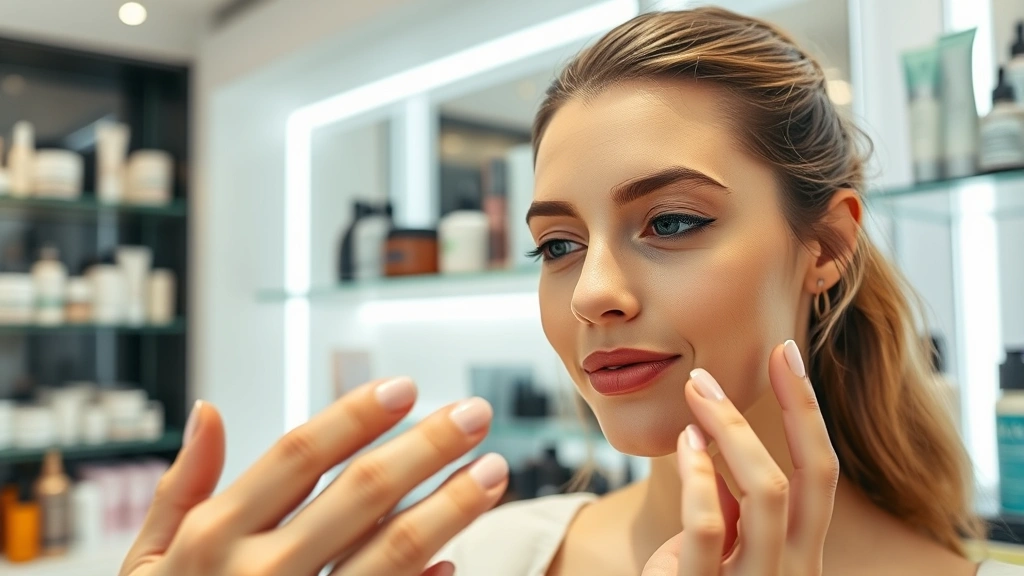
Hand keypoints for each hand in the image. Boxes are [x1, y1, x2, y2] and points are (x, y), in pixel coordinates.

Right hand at [119, 377, 508, 575]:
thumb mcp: (147, 562)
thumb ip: (179, 488)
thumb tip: (208, 408)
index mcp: (214, 537)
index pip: (299, 457)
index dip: (354, 416)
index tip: (405, 387)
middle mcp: (261, 574)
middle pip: (361, 494)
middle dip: (426, 448)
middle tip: (475, 413)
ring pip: (392, 553)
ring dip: (451, 507)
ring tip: (494, 471)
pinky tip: (457, 559)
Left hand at [643, 340, 839, 575]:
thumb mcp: (718, 553)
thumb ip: (728, 509)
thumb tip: (713, 449)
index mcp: (800, 555)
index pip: (820, 473)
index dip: (807, 411)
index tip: (786, 353)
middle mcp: (794, 571)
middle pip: (815, 476)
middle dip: (790, 406)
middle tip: (752, 358)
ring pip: (767, 493)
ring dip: (732, 429)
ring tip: (698, 391)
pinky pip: (710, 528)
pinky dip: (697, 476)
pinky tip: (684, 444)